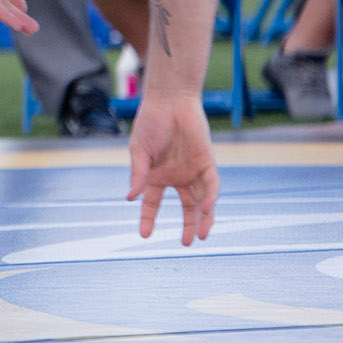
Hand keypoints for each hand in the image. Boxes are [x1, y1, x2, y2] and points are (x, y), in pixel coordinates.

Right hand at [126, 94, 219, 246]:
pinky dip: (210, 198)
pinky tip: (206, 209)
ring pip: (202, 201)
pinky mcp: (207, 163)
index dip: (148, 219)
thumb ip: (137, 174)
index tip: (144, 235)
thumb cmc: (150, 122)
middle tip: (187, 243)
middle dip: (188, 225)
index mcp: (157, 175)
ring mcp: (193, 171)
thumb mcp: (139, 151)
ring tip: (201, 236)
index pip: (152, 203)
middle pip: (186, 207)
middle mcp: (177, 176)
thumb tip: (130, 198)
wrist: (170, 100)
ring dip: (203, 219)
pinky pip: (211, 186)